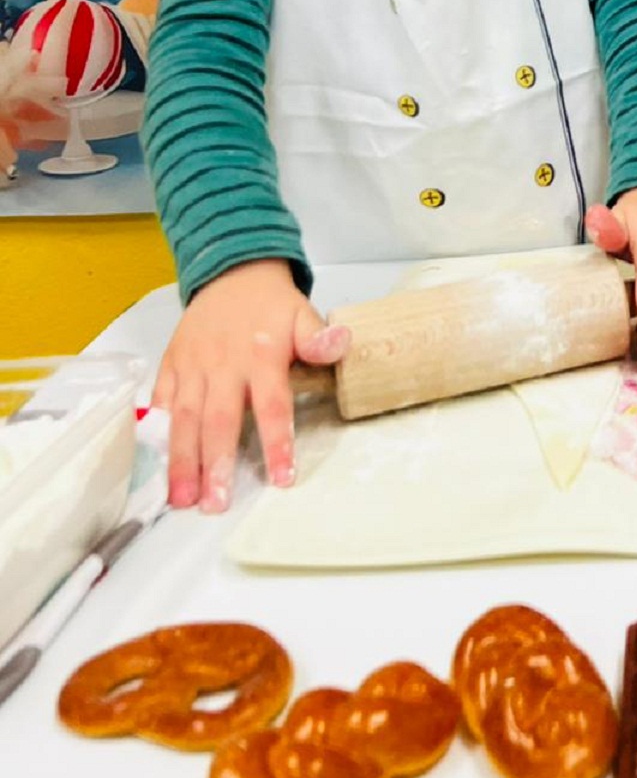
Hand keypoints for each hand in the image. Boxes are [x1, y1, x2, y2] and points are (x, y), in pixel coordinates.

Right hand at [152, 259, 348, 511]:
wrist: (233, 273)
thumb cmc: (272, 306)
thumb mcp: (303, 313)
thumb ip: (318, 336)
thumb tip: (340, 345)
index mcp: (261, 356)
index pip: (272, 406)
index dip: (277, 442)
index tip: (282, 479)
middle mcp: (223, 365)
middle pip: (218, 420)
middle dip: (215, 464)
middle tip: (214, 505)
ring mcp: (192, 366)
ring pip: (183, 417)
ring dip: (181, 459)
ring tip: (181, 499)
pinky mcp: (171, 364)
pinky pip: (159, 400)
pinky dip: (154, 431)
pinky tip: (154, 463)